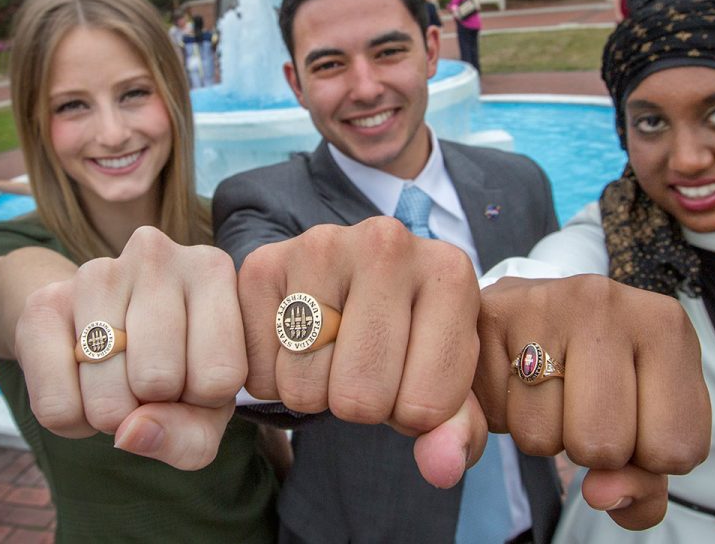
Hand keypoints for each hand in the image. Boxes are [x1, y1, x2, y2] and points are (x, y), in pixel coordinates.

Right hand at [14, 227, 244, 469]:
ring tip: (120, 382)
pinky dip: (72, 420)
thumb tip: (130, 432)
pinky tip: (83, 384)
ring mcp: (95, 273)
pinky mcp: (43, 303)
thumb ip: (190, 436)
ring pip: (108, 400)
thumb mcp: (207, 404)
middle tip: (152, 382)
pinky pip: (56, 407)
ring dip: (112, 417)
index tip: (198, 378)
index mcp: (213, 270)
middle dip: (155, 406)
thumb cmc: (176, 363)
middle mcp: (156, 255)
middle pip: (159, 382)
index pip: (221, 376)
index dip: (207, 400)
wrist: (98, 325)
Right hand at [238, 216, 487, 487]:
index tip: (412, 377)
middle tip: (366, 368)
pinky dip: (272, 376)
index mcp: (449, 273)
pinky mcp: (262, 262)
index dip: (413, 415)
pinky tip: (294, 342)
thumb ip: (456, 433)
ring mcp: (320, 246)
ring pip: (304, 387)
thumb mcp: (448, 385)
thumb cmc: (412, 338)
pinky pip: (258, 371)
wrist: (360, 282)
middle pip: (360, 398)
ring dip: (315, 392)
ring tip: (332, 353)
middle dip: (362, 405)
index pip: (425, 405)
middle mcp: (387, 244)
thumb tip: (442, 469)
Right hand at [472, 275, 710, 529]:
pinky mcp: (491, 316)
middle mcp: (606, 303)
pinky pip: (495, 418)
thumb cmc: (604, 374)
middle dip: (589, 449)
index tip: (634, 417)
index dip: (648, 458)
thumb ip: (642, 483)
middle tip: (582, 404)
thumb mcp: (646, 422)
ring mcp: (544, 305)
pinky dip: (502, 417)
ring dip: (542, 434)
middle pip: (603, 447)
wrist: (536, 306)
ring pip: (541, 438)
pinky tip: (514, 380)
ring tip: (547, 390)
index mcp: (666, 327)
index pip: (675, 450)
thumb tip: (601, 495)